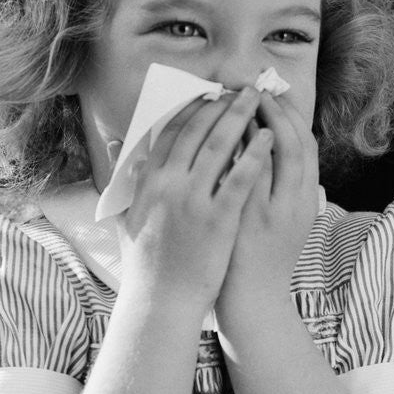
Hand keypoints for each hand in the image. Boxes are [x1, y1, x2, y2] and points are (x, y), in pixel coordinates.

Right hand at [115, 87, 274, 308]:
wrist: (160, 304)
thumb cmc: (146, 267)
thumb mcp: (128, 218)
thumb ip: (129, 182)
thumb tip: (124, 150)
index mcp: (148, 182)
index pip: (170, 132)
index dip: (193, 109)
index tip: (210, 95)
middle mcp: (167, 184)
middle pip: (197, 130)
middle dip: (221, 104)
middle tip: (242, 90)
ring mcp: (192, 200)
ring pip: (219, 145)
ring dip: (240, 117)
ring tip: (259, 100)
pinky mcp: (217, 219)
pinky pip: (240, 177)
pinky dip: (255, 154)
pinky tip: (268, 138)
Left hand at [215, 90, 319, 320]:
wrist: (250, 299)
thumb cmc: (265, 256)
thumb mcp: (289, 220)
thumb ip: (287, 185)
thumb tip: (276, 146)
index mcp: (307, 199)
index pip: (306, 143)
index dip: (291, 115)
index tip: (273, 94)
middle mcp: (292, 203)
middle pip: (290, 141)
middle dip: (273, 111)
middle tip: (254, 89)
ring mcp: (265, 211)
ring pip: (264, 154)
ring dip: (249, 125)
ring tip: (232, 102)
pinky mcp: (238, 219)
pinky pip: (235, 175)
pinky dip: (229, 152)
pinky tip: (216, 135)